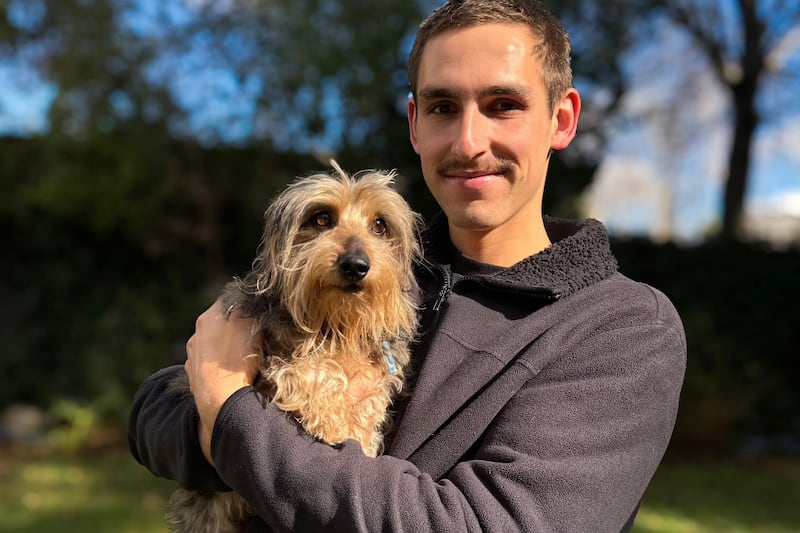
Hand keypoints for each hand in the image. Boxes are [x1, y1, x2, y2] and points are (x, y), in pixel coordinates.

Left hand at [185, 300, 258, 463]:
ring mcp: (193, 357)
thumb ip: (247, 306)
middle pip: (220, 323)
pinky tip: (231, 374)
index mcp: (208, 318)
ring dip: (226, 347)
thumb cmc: (236, 359)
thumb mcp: (248, 324)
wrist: (219, 400)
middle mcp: (196, 335)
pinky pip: (210, 365)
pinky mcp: (194, 377)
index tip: (258, 311)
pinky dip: (220, 366)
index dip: (245, 303)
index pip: (229, 300)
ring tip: (244, 358)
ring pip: (214, 345)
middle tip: (255, 335)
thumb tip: (251, 296)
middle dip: (236, 326)